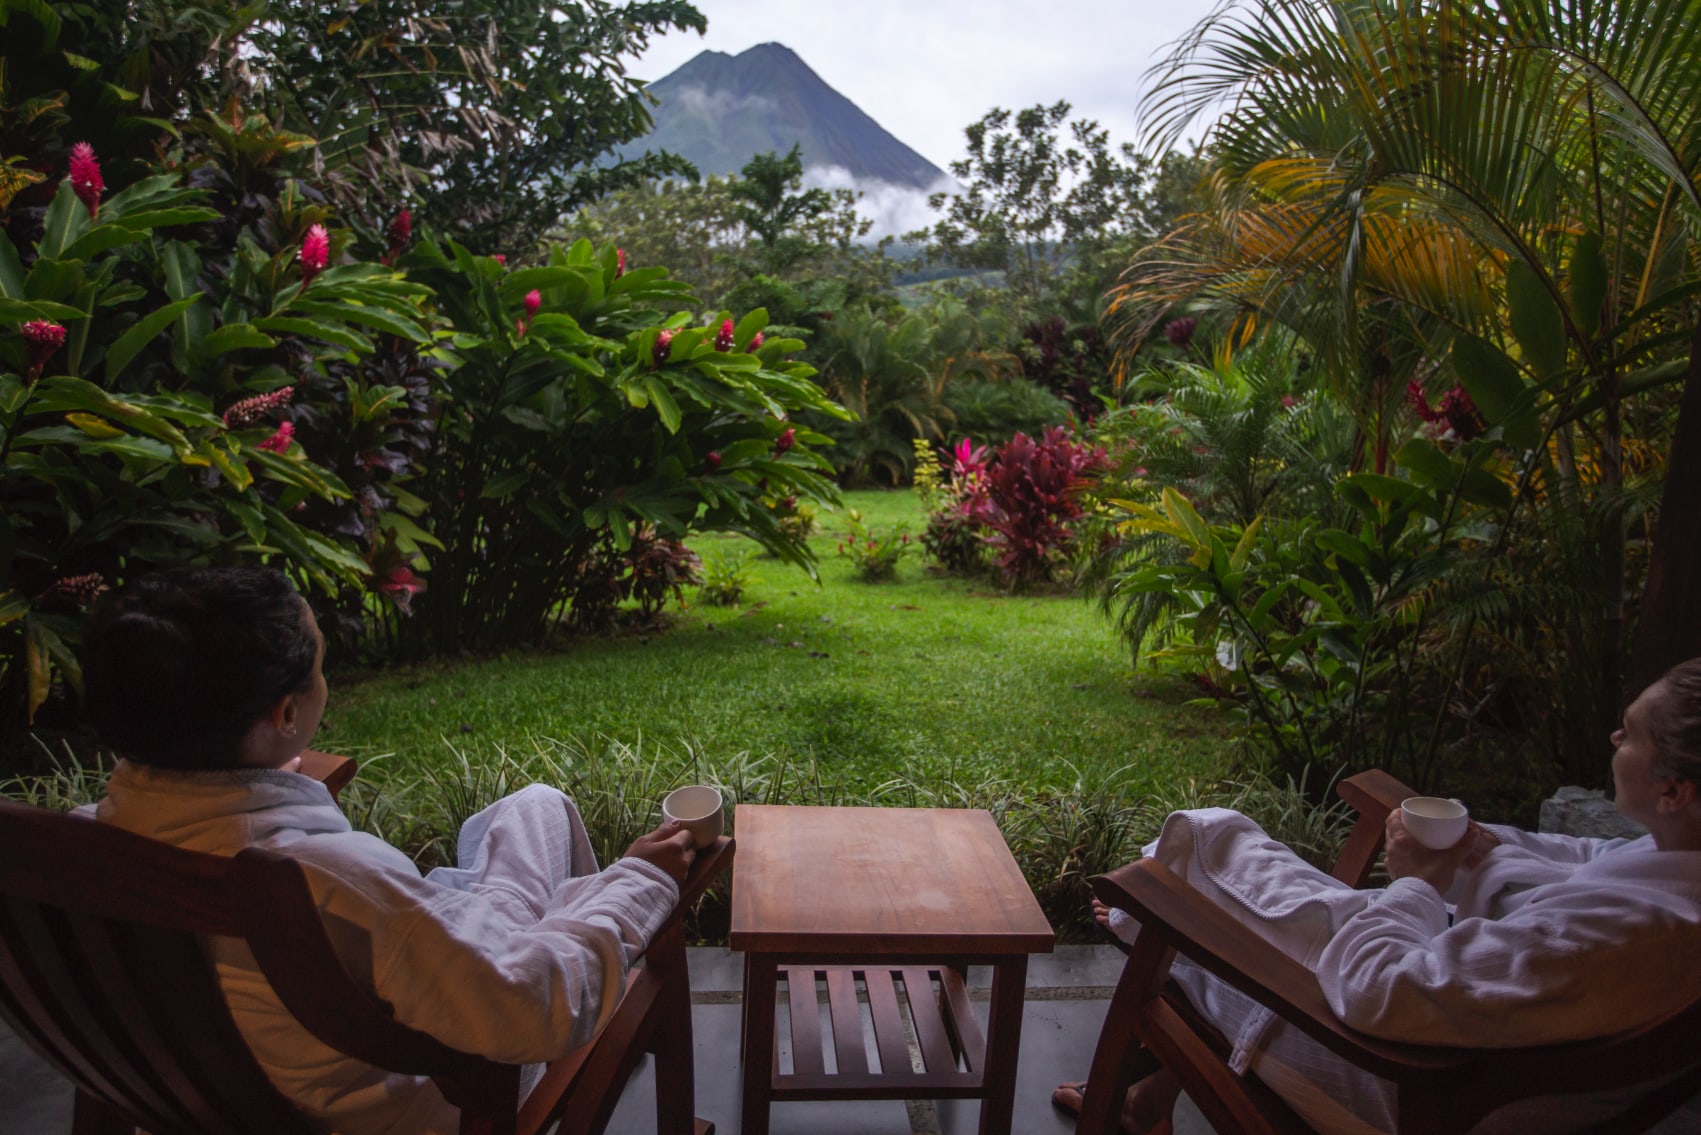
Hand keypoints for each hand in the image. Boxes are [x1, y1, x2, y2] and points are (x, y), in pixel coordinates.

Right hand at [625, 821, 695, 884]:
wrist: (633, 891)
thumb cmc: (636, 863)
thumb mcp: (644, 842)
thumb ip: (662, 831)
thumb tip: (676, 822)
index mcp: (676, 846)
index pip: (688, 835)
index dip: (680, 835)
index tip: (672, 837)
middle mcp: (683, 860)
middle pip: (691, 849)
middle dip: (683, 848)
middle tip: (668, 850)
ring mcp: (683, 874)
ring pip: (687, 863)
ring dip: (680, 860)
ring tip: (664, 863)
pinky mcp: (680, 886)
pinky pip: (683, 874)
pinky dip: (677, 872)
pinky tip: (664, 873)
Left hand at [1383, 809, 1497, 892]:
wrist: (1420, 901)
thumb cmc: (1432, 877)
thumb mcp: (1450, 860)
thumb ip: (1462, 846)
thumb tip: (1473, 833)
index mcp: (1401, 839)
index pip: (1392, 818)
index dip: (1399, 812)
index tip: (1408, 812)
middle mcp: (1392, 848)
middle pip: (1391, 829)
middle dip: (1401, 824)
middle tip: (1415, 824)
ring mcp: (1391, 861)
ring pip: (1391, 843)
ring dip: (1399, 839)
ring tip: (1414, 839)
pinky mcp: (1393, 872)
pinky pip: (1394, 856)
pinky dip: (1400, 852)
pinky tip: (1411, 856)